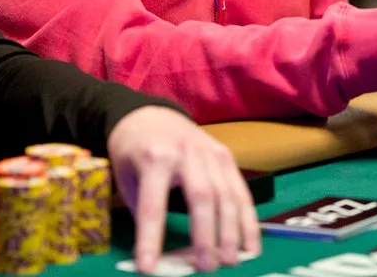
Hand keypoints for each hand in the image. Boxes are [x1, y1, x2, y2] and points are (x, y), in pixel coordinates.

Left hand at [106, 106, 260, 273]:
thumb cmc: (133, 152)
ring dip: (231, 232)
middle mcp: (185, 152)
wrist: (150, 115)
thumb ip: (141, 212)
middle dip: (205, 235)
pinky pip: (240, 190)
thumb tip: (158, 256)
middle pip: (200, 196)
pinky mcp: (225, 155)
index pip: (152, 204)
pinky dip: (248, 220)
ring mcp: (209, 152)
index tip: (148, 268)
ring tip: (230, 262)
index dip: (151, 238)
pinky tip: (250, 245)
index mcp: (153, 157)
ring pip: (226, 194)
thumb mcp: (126, 178)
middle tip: (206, 267)